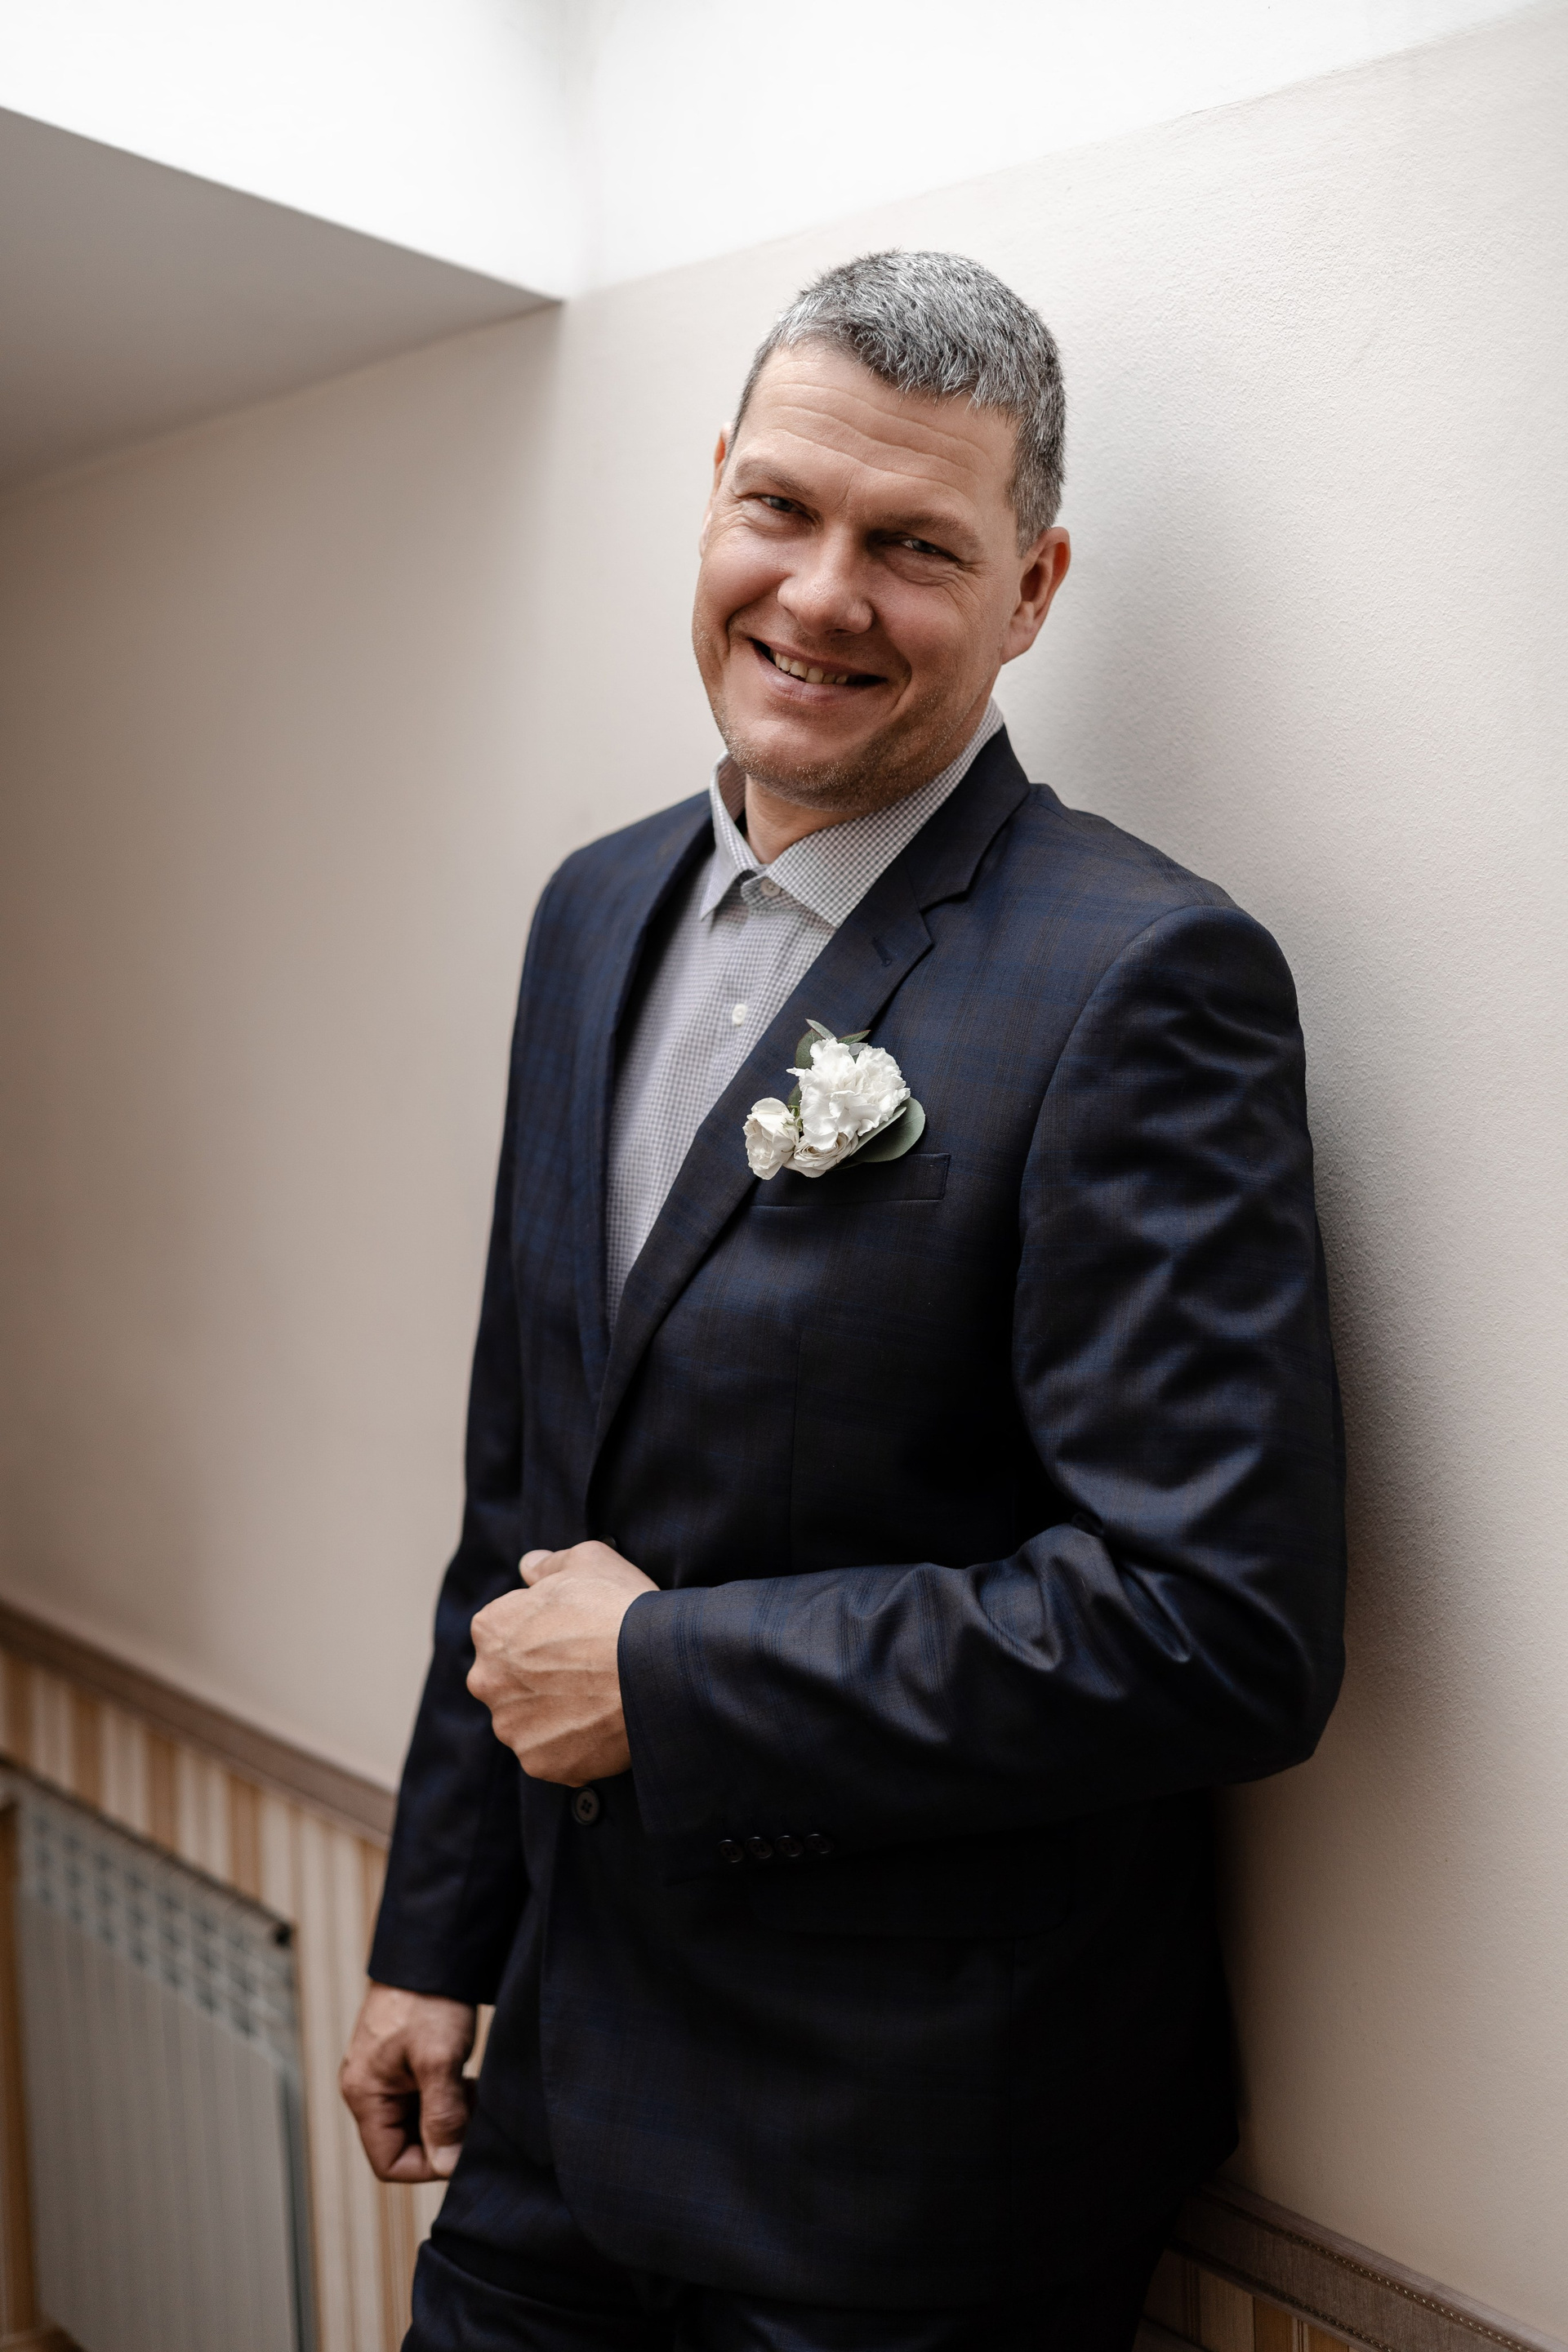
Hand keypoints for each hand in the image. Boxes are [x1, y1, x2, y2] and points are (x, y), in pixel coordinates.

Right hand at [339, 1982, 475, 2181]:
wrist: (432, 1944)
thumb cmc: (428, 1998)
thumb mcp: (439, 2061)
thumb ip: (442, 2117)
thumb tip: (448, 2166)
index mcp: (364, 2093)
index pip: (389, 2162)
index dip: (428, 2165)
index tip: (461, 2145)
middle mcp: (368, 2086)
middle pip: (404, 2142)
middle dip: (442, 2136)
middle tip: (473, 2113)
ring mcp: (385, 2072)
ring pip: (418, 2119)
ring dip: (448, 2115)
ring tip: (472, 2092)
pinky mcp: (404, 2058)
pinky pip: (423, 2096)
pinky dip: (447, 2096)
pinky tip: (468, 2079)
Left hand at [468, 1542, 656, 1784]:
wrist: (653, 1667)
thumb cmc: (618, 1607)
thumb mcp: (587, 1560)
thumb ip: (548, 1563)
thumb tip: (529, 1566)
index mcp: (490, 1629)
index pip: (505, 1631)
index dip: (542, 1631)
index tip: (571, 1634)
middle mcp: (487, 1680)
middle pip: (509, 1681)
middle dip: (538, 1678)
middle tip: (585, 1671)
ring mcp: (512, 1727)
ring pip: (529, 1722)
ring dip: (554, 1715)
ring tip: (599, 1701)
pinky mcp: (540, 1762)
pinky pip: (554, 1755)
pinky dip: (574, 1746)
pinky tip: (603, 1726)